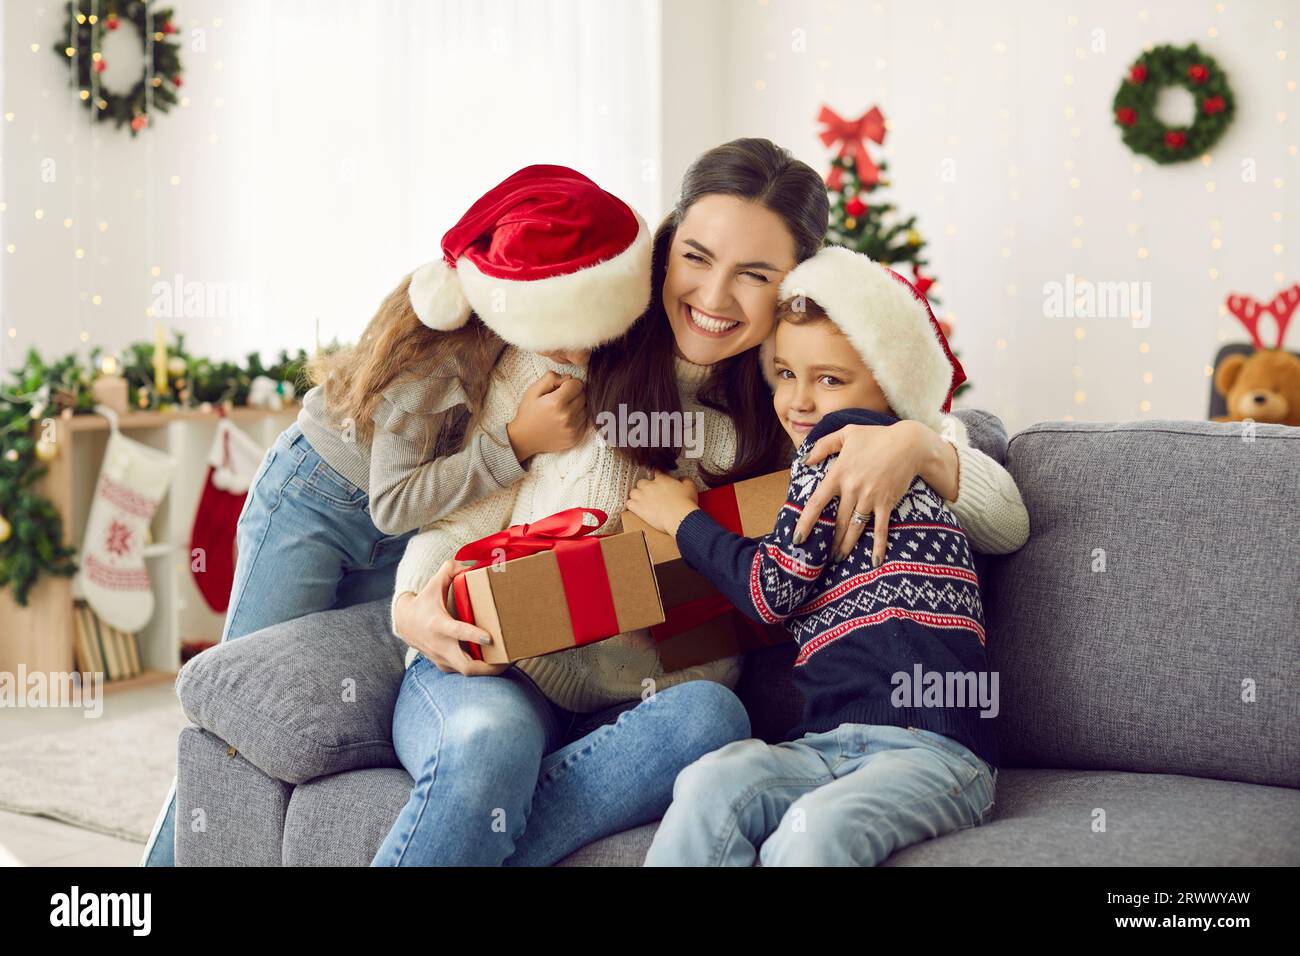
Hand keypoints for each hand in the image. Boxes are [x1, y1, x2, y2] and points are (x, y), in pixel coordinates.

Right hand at [393, 559, 508, 675]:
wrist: (404, 623)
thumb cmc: (424, 602)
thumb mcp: (433, 584)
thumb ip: (450, 570)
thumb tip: (471, 563)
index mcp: (439, 625)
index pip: (457, 632)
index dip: (474, 636)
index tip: (491, 638)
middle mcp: (440, 645)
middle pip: (466, 666)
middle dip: (489, 667)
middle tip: (509, 659)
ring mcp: (442, 658)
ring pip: (467, 672)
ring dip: (489, 670)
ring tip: (509, 661)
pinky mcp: (444, 665)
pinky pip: (464, 672)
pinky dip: (480, 669)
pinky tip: (496, 662)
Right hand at [506, 371, 587, 460]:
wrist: (524, 438)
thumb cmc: (528, 413)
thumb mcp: (533, 390)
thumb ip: (551, 378)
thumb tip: (569, 378)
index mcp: (556, 402)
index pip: (577, 384)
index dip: (570, 384)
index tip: (562, 388)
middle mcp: (567, 416)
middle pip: (583, 396)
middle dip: (575, 394)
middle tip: (562, 399)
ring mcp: (573, 429)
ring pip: (586, 408)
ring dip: (578, 406)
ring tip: (563, 410)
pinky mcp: (576, 438)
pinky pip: (586, 421)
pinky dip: (579, 418)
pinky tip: (566, 419)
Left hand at [625, 472, 699, 536]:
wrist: (680, 517)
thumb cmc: (685, 503)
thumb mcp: (690, 487)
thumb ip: (685, 479)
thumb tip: (683, 478)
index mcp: (662, 479)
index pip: (656, 473)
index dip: (657, 477)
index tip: (659, 481)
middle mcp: (650, 486)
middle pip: (641, 482)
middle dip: (644, 487)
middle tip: (650, 493)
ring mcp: (642, 497)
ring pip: (633, 492)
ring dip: (636, 496)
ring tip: (641, 501)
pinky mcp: (638, 508)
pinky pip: (629, 503)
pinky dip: (631, 505)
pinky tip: (636, 508)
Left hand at [793, 420, 951, 565]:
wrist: (909, 444)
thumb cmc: (876, 436)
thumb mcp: (846, 433)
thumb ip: (823, 446)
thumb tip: (804, 459)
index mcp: (838, 474)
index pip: (816, 503)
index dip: (805, 523)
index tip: (797, 539)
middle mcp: (852, 489)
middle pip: (836, 521)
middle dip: (828, 541)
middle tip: (822, 556)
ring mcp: (870, 498)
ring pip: (854, 528)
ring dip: (845, 546)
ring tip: (838, 559)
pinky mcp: (887, 503)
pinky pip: (880, 529)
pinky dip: (878, 546)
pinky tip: (875, 562)